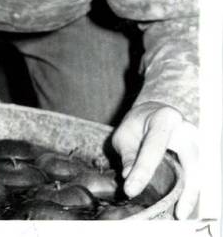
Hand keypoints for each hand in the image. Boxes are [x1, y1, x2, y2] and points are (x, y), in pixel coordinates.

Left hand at [111, 101, 197, 218]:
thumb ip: (127, 153)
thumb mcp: (125, 134)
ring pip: (200, 169)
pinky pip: (199, 174)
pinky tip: (184, 205)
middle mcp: (186, 128)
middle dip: (186, 187)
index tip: (130, 190)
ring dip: (192, 193)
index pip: (153, 147)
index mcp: (164, 118)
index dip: (142, 170)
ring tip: (180, 212)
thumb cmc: (138, 124)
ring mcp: (197, 141)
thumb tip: (127, 175)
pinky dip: (192, 191)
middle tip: (177, 212)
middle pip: (190, 159)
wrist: (155, 113)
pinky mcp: (200, 153)